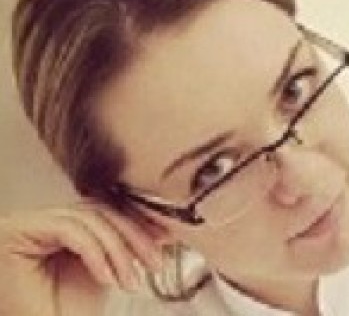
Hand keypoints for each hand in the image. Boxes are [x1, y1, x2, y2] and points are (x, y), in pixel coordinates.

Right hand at [0, 202, 165, 315]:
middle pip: (99, 210)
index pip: (106, 209)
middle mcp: (42, 218)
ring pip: (88, 217)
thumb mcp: (107, 270)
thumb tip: (162, 227)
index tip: (165, 239)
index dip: (138, 223)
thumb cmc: (64, 311)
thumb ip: (126, 244)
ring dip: (118, 250)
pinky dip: (96, 253)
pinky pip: (69, 229)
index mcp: (63, 223)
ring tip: (131, 281)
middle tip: (154, 263)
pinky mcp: (16, 229)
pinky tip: (108, 279)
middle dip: (133, 237)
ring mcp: (28, 222)